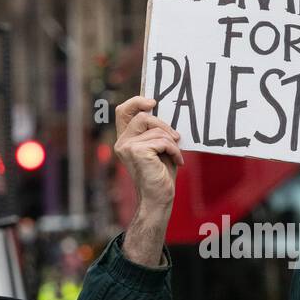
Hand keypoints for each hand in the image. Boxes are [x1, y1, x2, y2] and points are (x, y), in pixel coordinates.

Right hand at [115, 96, 182, 210]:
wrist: (159, 198)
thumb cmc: (160, 174)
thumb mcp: (157, 147)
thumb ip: (155, 131)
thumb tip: (163, 111)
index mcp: (125, 139)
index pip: (122, 111)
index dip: (136, 101)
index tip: (153, 102)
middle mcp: (122, 142)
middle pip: (142, 116)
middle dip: (163, 124)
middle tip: (176, 137)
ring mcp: (127, 147)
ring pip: (155, 130)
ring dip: (172, 142)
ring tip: (176, 155)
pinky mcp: (137, 152)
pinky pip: (162, 141)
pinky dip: (174, 150)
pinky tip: (177, 161)